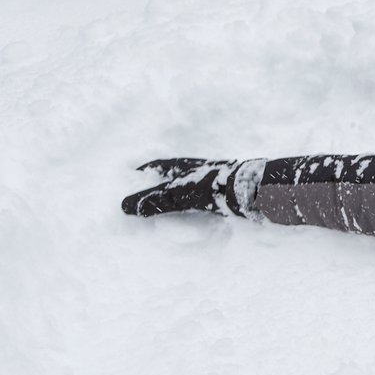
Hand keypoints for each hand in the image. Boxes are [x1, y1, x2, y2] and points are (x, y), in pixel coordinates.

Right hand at [123, 157, 248, 218]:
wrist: (250, 191)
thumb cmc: (212, 188)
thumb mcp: (177, 194)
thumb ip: (154, 201)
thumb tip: (124, 206)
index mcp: (184, 165)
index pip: (159, 164)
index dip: (146, 169)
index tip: (133, 173)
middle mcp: (197, 169)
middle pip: (173, 173)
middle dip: (160, 180)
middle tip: (148, 189)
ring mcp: (211, 179)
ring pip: (188, 184)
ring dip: (177, 192)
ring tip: (167, 203)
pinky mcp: (223, 192)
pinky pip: (202, 195)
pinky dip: (192, 202)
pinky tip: (192, 211)